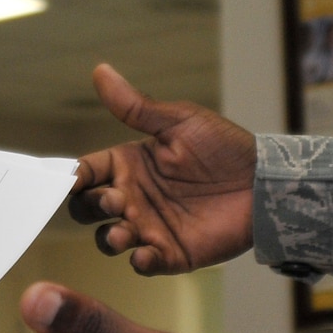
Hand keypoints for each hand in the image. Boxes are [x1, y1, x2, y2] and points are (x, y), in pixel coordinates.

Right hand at [72, 64, 256, 273]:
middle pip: (89, 208)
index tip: (68, 181)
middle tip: (113, 199)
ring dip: (108, 238)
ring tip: (121, 233)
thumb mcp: (178, 121)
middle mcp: (132, 196)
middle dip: (90, 206)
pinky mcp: (170, 252)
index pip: (86, 172)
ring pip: (110, 238)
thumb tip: (100, 70)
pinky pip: (145, 262)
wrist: (264, 182)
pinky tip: (143, 255)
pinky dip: (139, 262)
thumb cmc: (222, 146)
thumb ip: (136, 106)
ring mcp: (149, 226)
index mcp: (128, 164)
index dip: (72, 177)